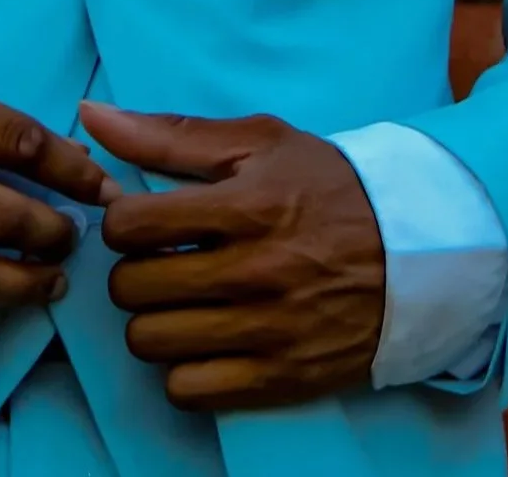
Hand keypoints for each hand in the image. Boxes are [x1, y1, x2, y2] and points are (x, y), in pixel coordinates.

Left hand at [85, 100, 385, 411]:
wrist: (416, 251)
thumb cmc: (328, 186)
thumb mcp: (259, 142)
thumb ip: (171, 134)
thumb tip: (91, 116)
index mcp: (248, 205)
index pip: (133, 225)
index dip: (121, 221)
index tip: (140, 221)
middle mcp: (256, 271)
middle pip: (135, 288)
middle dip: (133, 271)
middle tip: (158, 261)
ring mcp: (269, 331)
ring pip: (153, 342)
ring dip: (152, 321)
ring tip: (178, 301)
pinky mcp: (282, 379)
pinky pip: (190, 391)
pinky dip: (183, 369)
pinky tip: (201, 341)